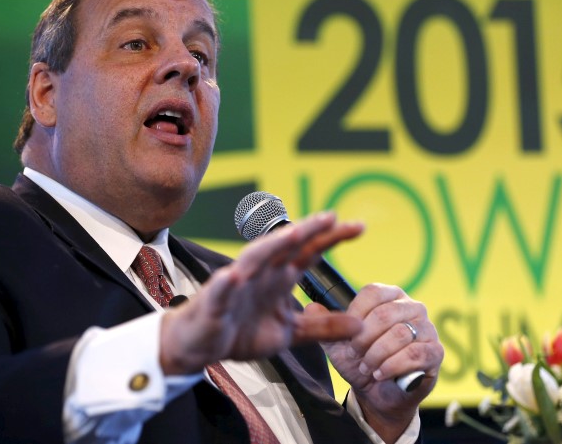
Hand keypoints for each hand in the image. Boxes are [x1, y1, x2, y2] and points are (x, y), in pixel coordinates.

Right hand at [159, 212, 363, 374]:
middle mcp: (261, 273)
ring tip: (292, 234)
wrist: (202, 344)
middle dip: (307, 230)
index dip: (331, 238)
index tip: (358, 227)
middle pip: (285, 246)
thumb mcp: (290, 331)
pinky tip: (234, 277)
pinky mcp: (214, 303)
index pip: (308, 252)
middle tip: (330, 217)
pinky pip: (220, 291)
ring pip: (255, 259)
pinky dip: (226, 284)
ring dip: (272, 246)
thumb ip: (323, 326)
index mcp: (279, 277)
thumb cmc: (242, 330)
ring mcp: (236, 285)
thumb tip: (359, 326)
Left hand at [307, 284, 443, 442]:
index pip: (373, 293)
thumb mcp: (338, 345)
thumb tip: (311, 308)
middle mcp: (412, 307)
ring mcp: (427, 328)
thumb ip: (325, 326)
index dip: (355, 315)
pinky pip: (415, 354)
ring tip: (368, 367)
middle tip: (357, 354)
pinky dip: (393, 366)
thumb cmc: (361, 362)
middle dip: (364, 339)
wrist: (378, 394)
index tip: (348, 336)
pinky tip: (381, 374)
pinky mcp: (435, 352)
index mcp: (390, 297)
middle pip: (385, 314)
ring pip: (400, 334)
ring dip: (377, 355)